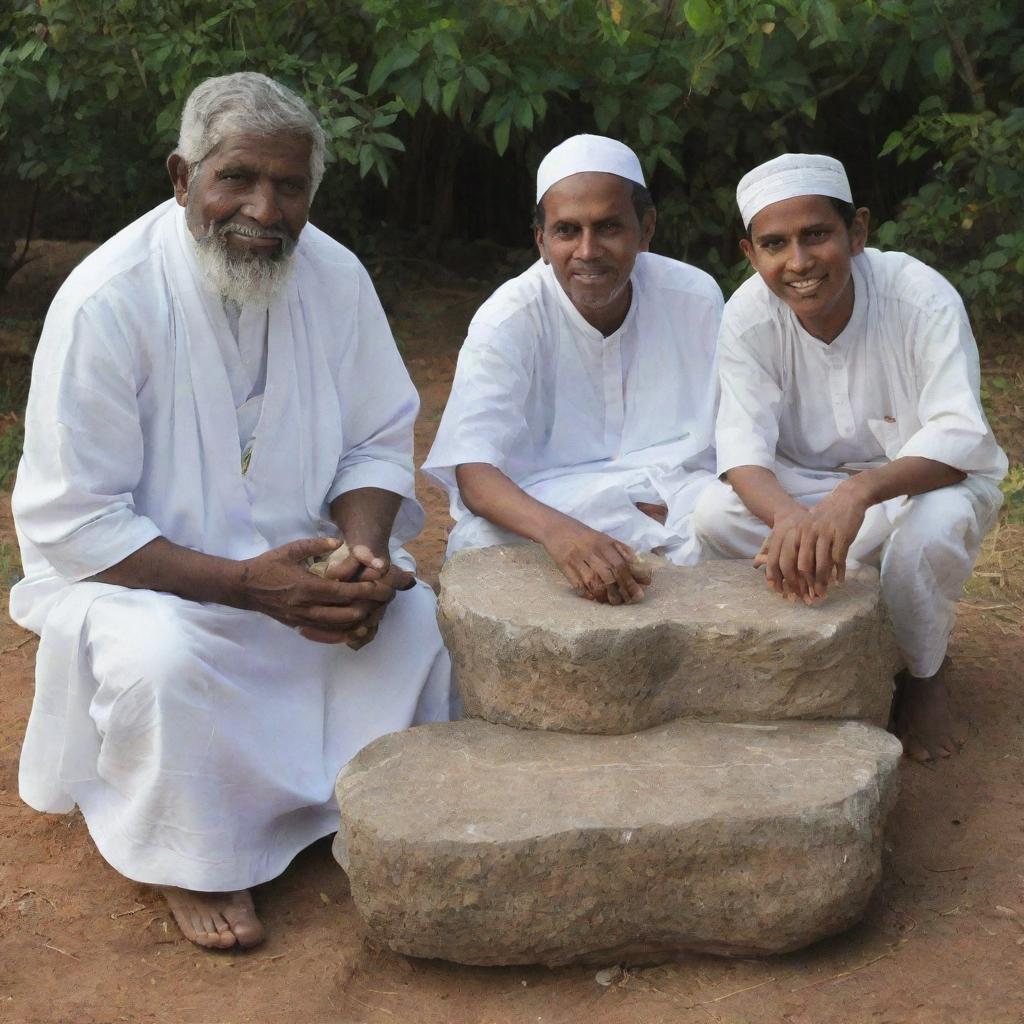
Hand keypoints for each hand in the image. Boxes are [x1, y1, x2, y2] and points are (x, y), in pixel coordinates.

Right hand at [238, 538, 403, 644]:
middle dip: (367, 607)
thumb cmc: (269, 565)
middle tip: (382, 600)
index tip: (380, 586)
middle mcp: (305, 608)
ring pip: (337, 628)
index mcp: (305, 587)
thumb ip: (315, 545)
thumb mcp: (290, 549)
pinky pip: (324, 637)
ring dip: (358, 622)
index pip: (342, 593)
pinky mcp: (298, 628)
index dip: (364, 591)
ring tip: (374, 612)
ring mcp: (301, 621)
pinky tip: (354, 630)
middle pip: (345, 614)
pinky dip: (342, 635)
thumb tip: (339, 542)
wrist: (244, 587)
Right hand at [541, 519, 651, 604]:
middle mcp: (590, 551)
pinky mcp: (564, 566)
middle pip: (609, 575)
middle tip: (629, 600)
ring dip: (605, 595)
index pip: (620, 564)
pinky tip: (595, 598)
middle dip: (621, 590)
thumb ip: (623, 552)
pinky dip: (588, 593)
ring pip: (594, 582)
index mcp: (603, 543)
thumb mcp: (605, 538)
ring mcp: (576, 559)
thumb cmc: (585, 535)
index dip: (631, 579)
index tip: (640, 591)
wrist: (555, 527)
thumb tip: (641, 570)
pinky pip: (577, 584)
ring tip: (614, 602)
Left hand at [754, 484, 867, 603]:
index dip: (778, 578)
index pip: (779, 558)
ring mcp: (823, 534)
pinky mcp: (841, 536)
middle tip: (805, 598)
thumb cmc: (820, 517)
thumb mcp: (798, 528)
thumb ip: (782, 545)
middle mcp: (804, 532)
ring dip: (820, 583)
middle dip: (801, 585)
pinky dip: (838, 573)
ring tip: (821, 594)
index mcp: (791, 531)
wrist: (846, 499)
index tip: (781, 592)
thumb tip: (758, 565)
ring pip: (819, 565)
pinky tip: (838, 582)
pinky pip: (838, 559)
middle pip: (799, 565)